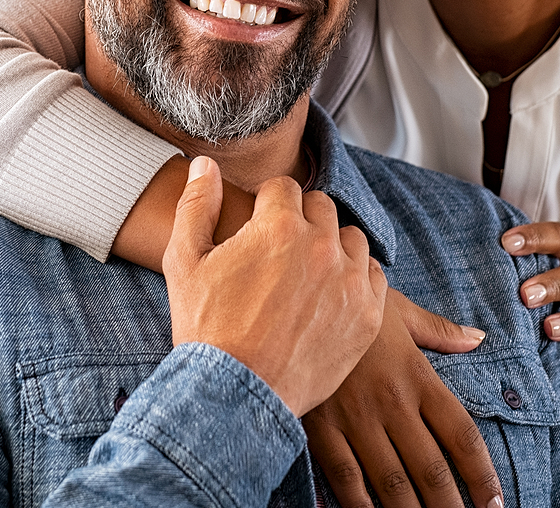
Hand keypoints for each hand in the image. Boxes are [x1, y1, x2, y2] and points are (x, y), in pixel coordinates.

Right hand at [165, 157, 386, 415]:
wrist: (234, 395)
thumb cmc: (205, 328)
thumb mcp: (184, 260)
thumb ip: (195, 204)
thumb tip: (203, 164)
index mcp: (278, 225)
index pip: (283, 188)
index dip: (266, 204)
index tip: (258, 227)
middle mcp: (321, 246)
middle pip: (321, 208)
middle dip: (300, 221)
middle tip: (279, 253)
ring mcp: (349, 282)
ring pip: (351, 239)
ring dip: (331, 247)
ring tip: (306, 273)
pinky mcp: (368, 316)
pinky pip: (375, 277)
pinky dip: (356, 279)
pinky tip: (330, 295)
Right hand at [303, 289, 501, 507]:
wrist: (298, 294)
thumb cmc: (352, 302)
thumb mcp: (400, 310)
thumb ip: (440, 332)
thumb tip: (477, 338)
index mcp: (417, 376)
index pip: (461, 435)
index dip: (482, 474)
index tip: (495, 501)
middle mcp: (392, 403)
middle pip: (431, 469)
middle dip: (450, 507)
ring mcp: (356, 418)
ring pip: (392, 483)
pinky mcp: (321, 427)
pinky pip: (344, 478)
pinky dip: (359, 506)